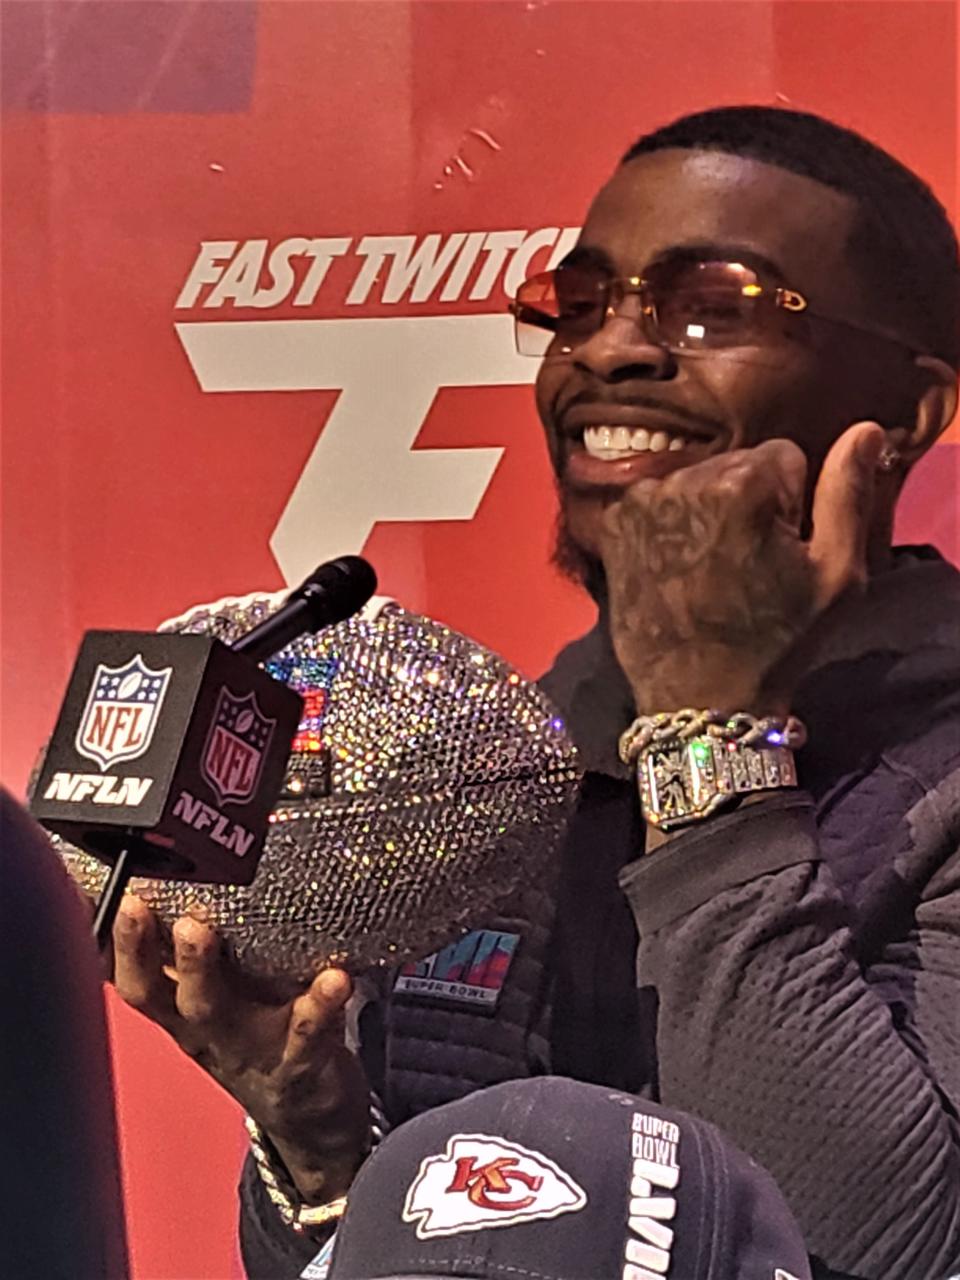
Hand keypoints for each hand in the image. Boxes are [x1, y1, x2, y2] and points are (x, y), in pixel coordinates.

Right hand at [112, 896, 370, 1203]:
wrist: (312, 1119)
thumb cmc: (261, 1040)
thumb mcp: (220, 1004)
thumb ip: (196, 959)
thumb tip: (169, 892)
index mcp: (185, 1013)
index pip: (138, 979)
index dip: (120, 946)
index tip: (116, 900)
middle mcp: (209, 1033)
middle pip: (167, 996)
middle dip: (150, 953)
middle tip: (144, 909)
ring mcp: (252, 1050)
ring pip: (220, 1015)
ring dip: (203, 974)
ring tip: (201, 932)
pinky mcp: (302, 1063)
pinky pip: (307, 1034)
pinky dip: (319, 1006)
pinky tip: (334, 977)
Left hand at [598, 422, 885, 714]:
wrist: (697, 699)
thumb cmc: (775, 642)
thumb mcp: (835, 574)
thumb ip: (847, 493)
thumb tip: (864, 429)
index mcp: (742, 483)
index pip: (785, 456)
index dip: (792, 505)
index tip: (781, 550)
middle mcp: (684, 479)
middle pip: (736, 466)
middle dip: (749, 502)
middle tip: (749, 565)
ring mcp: (641, 503)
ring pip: (696, 483)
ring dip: (708, 513)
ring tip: (712, 570)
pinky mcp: (612, 527)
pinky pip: (658, 504)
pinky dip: (670, 527)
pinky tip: (679, 570)